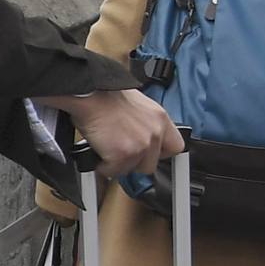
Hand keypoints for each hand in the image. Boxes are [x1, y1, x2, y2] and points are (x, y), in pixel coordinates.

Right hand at [46, 87, 180, 178]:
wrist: (89, 94)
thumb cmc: (104, 94)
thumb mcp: (136, 104)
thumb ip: (145, 123)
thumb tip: (140, 136)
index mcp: (159, 118)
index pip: (175, 147)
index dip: (160, 153)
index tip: (150, 154)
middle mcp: (155, 133)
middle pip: (151, 163)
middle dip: (135, 161)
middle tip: (121, 152)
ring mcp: (141, 145)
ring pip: (131, 169)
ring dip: (118, 164)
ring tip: (106, 149)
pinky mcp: (123, 155)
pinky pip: (113, 171)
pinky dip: (103, 165)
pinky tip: (98, 151)